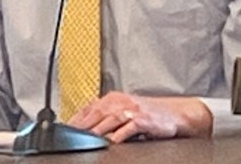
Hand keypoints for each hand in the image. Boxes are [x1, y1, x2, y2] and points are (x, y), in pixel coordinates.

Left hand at [66, 91, 212, 143]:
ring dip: (96, 130)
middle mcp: (121, 102)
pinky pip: (128, 128)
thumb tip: (86, 125)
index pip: (90, 108)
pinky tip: (111, 142)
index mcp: (114, 98)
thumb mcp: (125, 110)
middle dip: (81, 125)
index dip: (76, 119)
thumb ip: (107, 116)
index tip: (64, 129)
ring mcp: (132, 110)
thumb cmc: (149, 114)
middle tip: (69, 135)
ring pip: (109, 120)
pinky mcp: (143, 120)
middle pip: (96, 113)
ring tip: (85, 139)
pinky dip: (118, 135)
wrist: (175, 113)